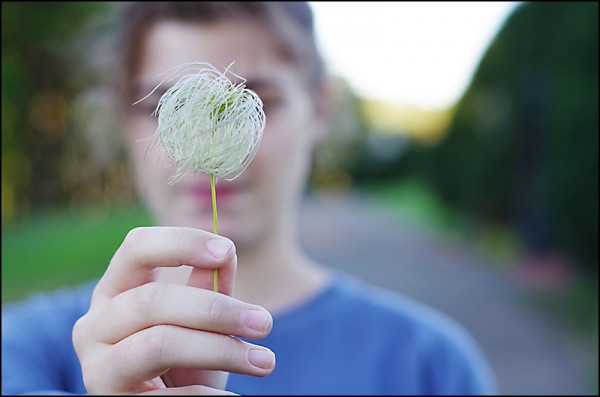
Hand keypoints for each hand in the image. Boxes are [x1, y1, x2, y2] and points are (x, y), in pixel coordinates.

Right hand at [72, 227, 274, 394]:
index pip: (136, 248)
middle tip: (264, 322)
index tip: (228, 250)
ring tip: (264, 361)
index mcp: (114, 290)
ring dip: (220, 350)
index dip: (181, 242)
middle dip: (216, 310)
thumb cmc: (182, 358)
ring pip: (159, 345)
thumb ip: (208, 287)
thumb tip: (226, 254)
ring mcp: (98, 368)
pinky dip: (211, 396)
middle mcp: (94, 325)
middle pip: (152, 301)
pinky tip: (236, 396)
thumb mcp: (196, 321)